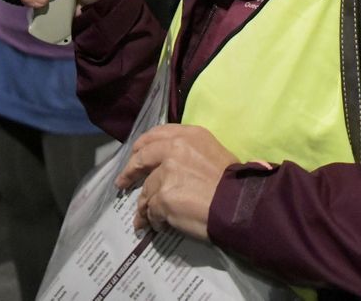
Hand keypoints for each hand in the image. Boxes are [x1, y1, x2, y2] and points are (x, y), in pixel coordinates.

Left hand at [114, 124, 236, 239]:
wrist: (238, 204)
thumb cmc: (233, 181)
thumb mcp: (214, 153)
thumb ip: (190, 153)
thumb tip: (173, 166)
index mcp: (189, 135)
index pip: (157, 135)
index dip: (142, 146)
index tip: (136, 154)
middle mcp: (174, 149)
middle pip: (142, 158)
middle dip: (130, 171)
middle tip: (123, 182)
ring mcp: (166, 174)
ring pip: (146, 191)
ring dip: (144, 205)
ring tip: (144, 218)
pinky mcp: (163, 198)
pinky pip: (151, 211)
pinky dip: (152, 220)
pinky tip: (157, 226)